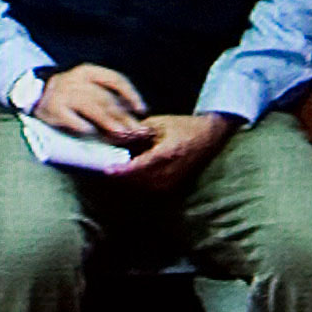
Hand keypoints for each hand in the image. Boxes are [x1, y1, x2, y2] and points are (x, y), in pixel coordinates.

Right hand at [34, 64, 153, 146]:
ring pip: (92, 108)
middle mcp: (76, 79)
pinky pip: (72, 119)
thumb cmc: (71, 93)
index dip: (131, 95)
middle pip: (105, 97)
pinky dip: (83, 127)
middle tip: (137, 131)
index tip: (142, 110)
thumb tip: (135, 115)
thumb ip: (108, 98)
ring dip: (109, 122)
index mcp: (88, 71)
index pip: (115, 79)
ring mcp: (64, 93)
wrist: (36, 93)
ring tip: (122, 134)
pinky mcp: (54, 108)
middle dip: (124, 116)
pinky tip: (92, 133)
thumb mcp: (88, 87)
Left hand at [112, 111, 239, 189]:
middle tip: (103, 166)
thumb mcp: (158, 124)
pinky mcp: (171, 187)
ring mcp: (172, 182)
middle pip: (138, 180)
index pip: (140, 167)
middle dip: (120, 175)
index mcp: (167, 154)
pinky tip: (128, 171)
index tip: (107, 169)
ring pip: (142, 186)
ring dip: (127, 179)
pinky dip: (136, 181)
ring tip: (114, 167)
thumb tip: (113, 138)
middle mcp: (170, 173)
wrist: (208, 138)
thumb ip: (136, 132)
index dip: (122, 171)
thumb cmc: (182, 127)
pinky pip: (149, 188)